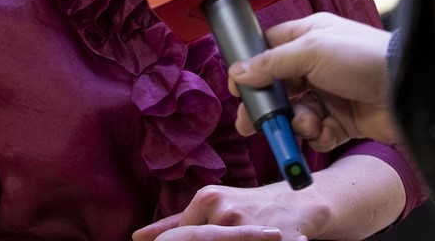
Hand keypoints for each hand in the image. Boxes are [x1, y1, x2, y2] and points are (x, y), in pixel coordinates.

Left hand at [132, 182, 311, 240]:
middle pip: (199, 240)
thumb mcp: (212, 206)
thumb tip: (138, 237)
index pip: (182, 234)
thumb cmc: (248, 206)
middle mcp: (222, 209)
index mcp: (207, 198)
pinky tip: (250, 238)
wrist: (296, 205)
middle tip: (221, 236)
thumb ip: (175, 222)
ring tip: (237, 232)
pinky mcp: (267, 238)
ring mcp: (244, 225)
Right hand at [228, 13, 400, 150]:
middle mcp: (317, 64)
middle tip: (250, 126)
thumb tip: (238, 72)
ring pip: (297, 113)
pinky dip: (318, 135)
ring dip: (297, 122)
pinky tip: (325, 131)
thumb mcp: (310, 51)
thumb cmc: (360, 58)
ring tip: (308, 124)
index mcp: (308, 37)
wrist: (408, 89)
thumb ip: (271, 63)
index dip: (251, 68)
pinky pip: (319, 132)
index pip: (269, 49)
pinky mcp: (345, 121)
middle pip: (279, 88)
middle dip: (267, 108)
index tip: (239, 89)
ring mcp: (331, 94)